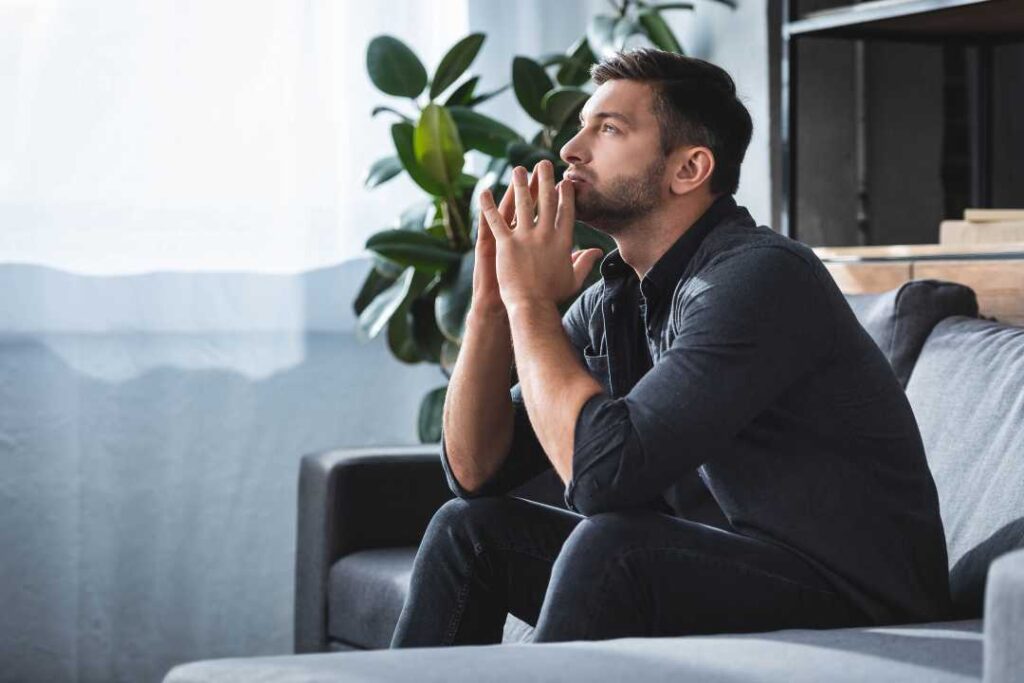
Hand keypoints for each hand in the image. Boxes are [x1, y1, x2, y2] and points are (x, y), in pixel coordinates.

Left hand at [480, 159, 602, 310]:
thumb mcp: (574, 279)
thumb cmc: (553, 296)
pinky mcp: (506, 244)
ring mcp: (525, 238)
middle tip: (543, 163)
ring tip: (518, 169)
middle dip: (545, 179)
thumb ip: (584, 262)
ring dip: (520, 184)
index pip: (566, 211)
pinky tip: (485, 191)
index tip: (563, 181)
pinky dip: (489, 205)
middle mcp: (545, 234)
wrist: (532, 307)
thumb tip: (597, 252)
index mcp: (562, 241)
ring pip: (522, 204)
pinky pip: (496, 220)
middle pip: (546, 200)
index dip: (565, 194)